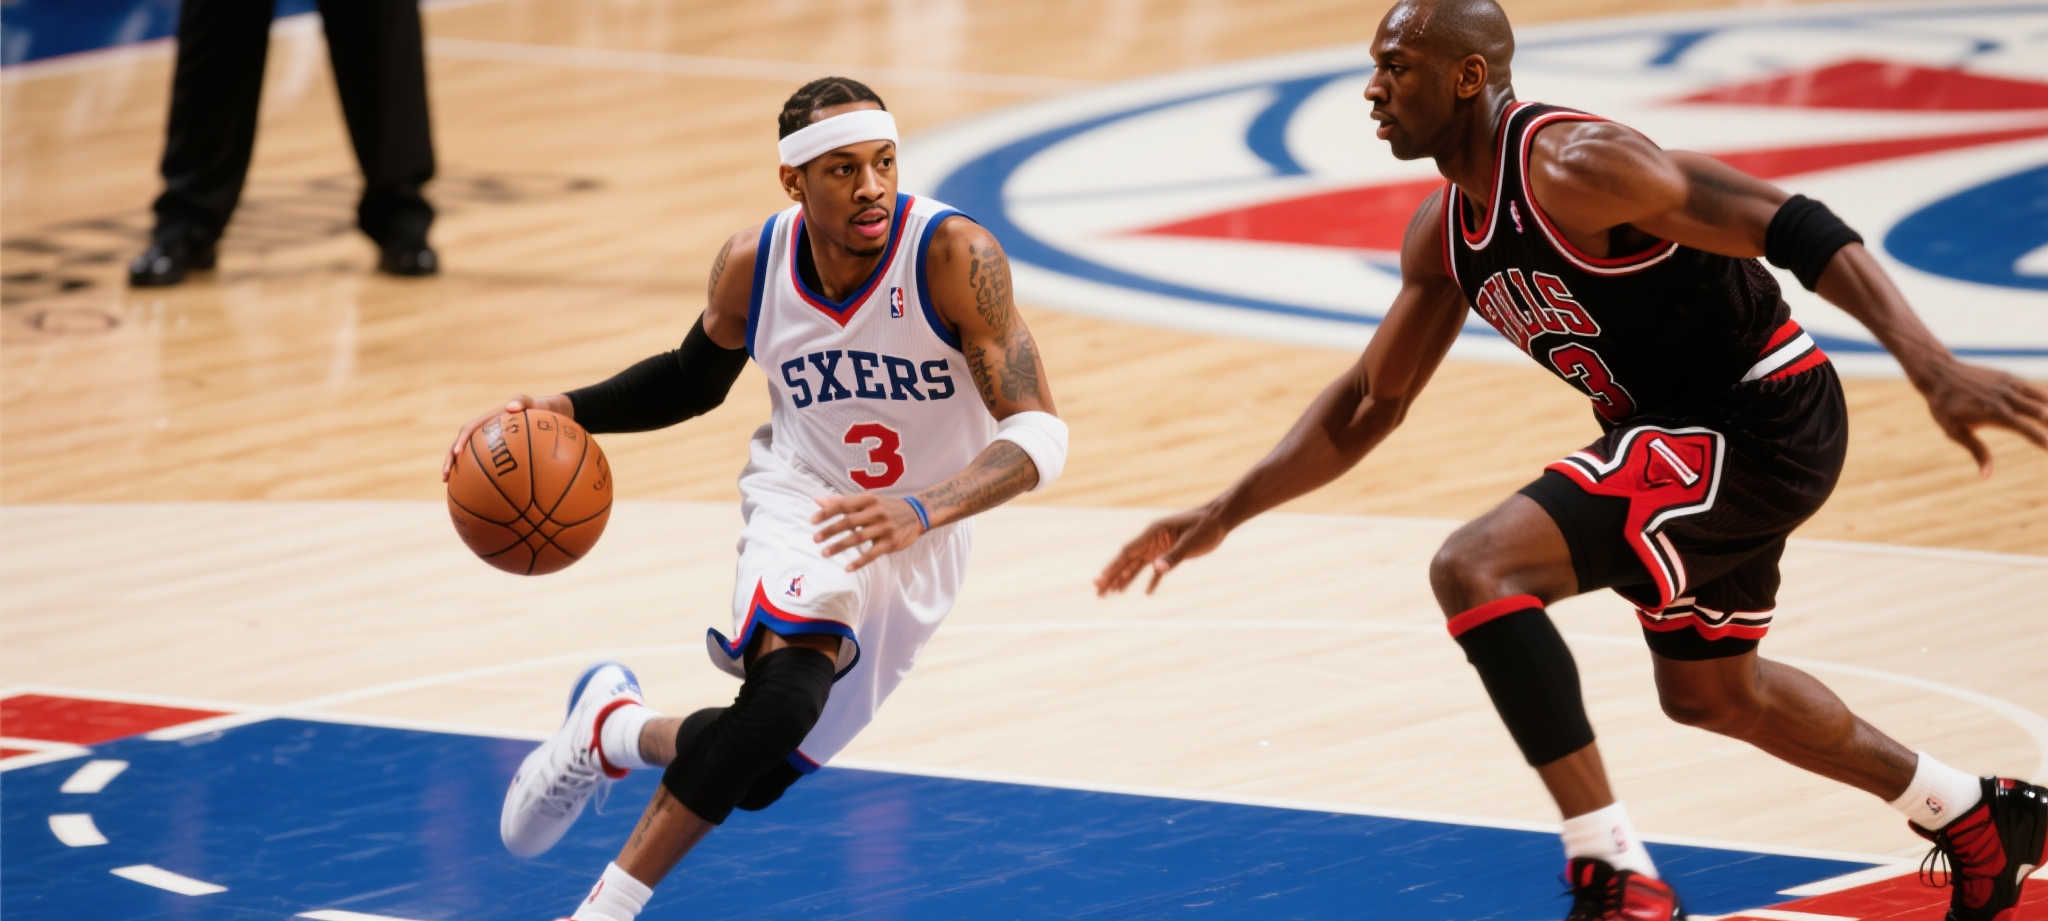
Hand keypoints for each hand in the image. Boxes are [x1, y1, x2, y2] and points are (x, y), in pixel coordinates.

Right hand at [442, 394, 557, 481]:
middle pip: (458, 447)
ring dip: (455, 471)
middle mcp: (480, 434)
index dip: (461, 441)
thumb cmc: (533, 408)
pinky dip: (474, 477)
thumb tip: (511, 407)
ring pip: (465, 459)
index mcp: (484, 422)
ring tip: (449, 486)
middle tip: (445, 476)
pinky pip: (480, 466)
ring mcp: (484, 445)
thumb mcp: (528, 402)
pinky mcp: (491, 454)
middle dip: (449, 461)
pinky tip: (475, 493)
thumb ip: (521, 401)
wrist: (539, 415)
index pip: (468, 430)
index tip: (458, 453)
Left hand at [812, 494, 923, 571]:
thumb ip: (843, 501)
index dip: (827, 512)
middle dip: (830, 530)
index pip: (844, 505)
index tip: (812, 521)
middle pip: (849, 522)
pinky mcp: (891, 543)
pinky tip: (847, 568)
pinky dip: (859, 561)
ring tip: (824, 553)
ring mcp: (885, 528)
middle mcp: (877, 512)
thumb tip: (818, 500)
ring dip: (840, 546)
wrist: (917, 514)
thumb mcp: (867, 500)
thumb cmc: (886, 507)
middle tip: (815, 539)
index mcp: (869, 499)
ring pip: (858, 538)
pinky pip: (872, 554)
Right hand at [1094, 505, 1230, 596]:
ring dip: (1124, 580)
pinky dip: (1151, 582)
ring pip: (1137, 567)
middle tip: (1097, 591)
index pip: (1128, 552)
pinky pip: (1156, 571)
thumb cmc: (1205, 527)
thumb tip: (1156, 569)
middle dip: (1111, 576)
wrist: (1219, 519)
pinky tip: (1147, 593)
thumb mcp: (1191, 542)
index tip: (1100, 580)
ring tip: (1110, 594)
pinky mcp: (1170, 554)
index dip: (1113, 567)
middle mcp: (1152, 540)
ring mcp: (1159, 547)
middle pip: (1126, 561)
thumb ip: (1173, 556)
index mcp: (1153, 533)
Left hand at [1917, 360, 2047, 476]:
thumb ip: (1977, 451)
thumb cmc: (1945, 407)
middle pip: (2040, 412)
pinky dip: (2044, 398)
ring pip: (2041, 398)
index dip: (2041, 439)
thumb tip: (1986, 476)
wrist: (1939, 374)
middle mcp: (2005, 399)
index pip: (2026, 428)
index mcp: (1994, 414)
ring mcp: (2008, 386)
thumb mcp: (1955, 432)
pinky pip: (2033, 389)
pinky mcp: (2008, 377)